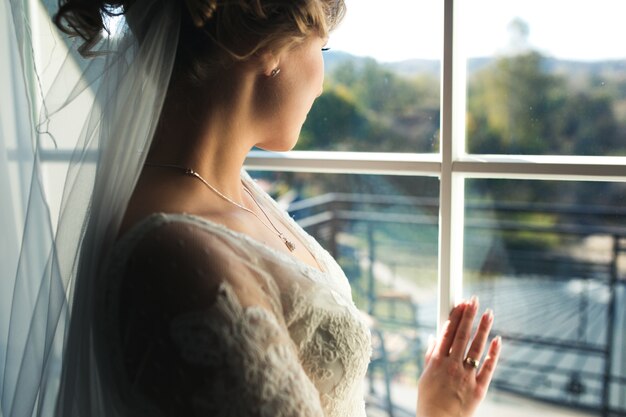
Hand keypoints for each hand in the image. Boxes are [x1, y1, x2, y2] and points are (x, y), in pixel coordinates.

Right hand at [416, 297, 500, 416]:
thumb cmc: (429, 401)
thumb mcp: (425, 377)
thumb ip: (430, 356)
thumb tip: (433, 338)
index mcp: (436, 362)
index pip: (447, 333)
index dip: (455, 317)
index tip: (460, 304)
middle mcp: (452, 366)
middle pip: (462, 336)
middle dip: (468, 316)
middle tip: (474, 301)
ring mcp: (466, 377)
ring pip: (476, 348)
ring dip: (483, 329)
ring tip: (488, 313)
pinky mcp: (479, 389)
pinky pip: (489, 368)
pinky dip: (494, 353)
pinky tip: (497, 339)